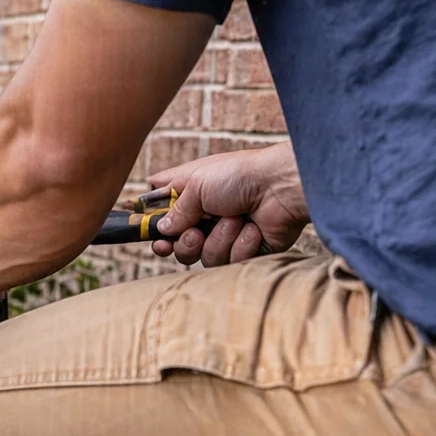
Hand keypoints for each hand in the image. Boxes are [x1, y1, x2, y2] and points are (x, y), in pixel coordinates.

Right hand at [148, 142, 308, 266]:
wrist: (282, 187)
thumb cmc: (240, 175)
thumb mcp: (197, 184)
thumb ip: (175, 209)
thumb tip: (163, 230)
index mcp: (191, 193)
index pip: (163, 213)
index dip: (154, 227)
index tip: (152, 235)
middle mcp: (206, 215)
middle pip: (178, 245)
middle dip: (183, 244)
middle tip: (193, 235)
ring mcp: (225, 234)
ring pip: (203, 256)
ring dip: (218, 239)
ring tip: (235, 220)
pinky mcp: (245, 249)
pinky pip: (229, 261)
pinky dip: (240, 245)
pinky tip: (252, 229)